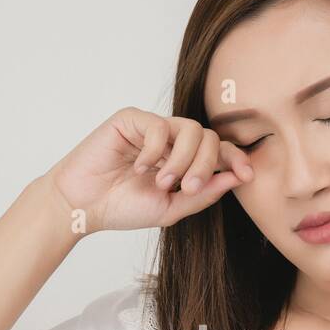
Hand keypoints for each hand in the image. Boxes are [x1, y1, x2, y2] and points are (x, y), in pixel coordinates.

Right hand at [43, 106, 253, 236]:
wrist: (83, 206)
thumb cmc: (122, 207)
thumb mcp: (171, 209)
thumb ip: (203, 195)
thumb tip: (237, 178)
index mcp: (183, 161)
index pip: (218, 150)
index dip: (236, 158)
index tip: (246, 175)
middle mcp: (170, 141)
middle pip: (209, 137)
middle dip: (206, 164)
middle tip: (189, 188)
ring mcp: (151, 128)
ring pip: (190, 129)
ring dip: (184, 159)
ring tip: (164, 182)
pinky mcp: (131, 120)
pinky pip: (158, 126)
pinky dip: (154, 151)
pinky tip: (140, 169)